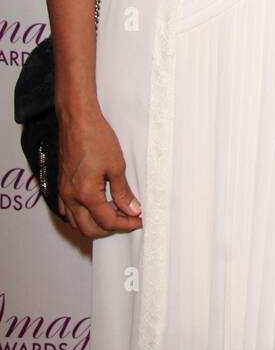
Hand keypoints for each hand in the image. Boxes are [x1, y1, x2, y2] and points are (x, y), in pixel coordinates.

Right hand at [57, 108, 142, 237]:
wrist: (78, 120)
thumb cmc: (95, 137)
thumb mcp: (116, 166)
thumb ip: (123, 192)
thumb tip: (132, 209)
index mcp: (86, 195)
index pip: (107, 221)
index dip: (125, 224)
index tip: (138, 220)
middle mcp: (71, 197)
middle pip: (89, 229)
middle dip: (110, 229)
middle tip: (127, 220)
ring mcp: (64, 192)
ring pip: (76, 223)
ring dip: (95, 224)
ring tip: (113, 214)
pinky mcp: (61, 185)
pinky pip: (67, 211)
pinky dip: (81, 216)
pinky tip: (95, 207)